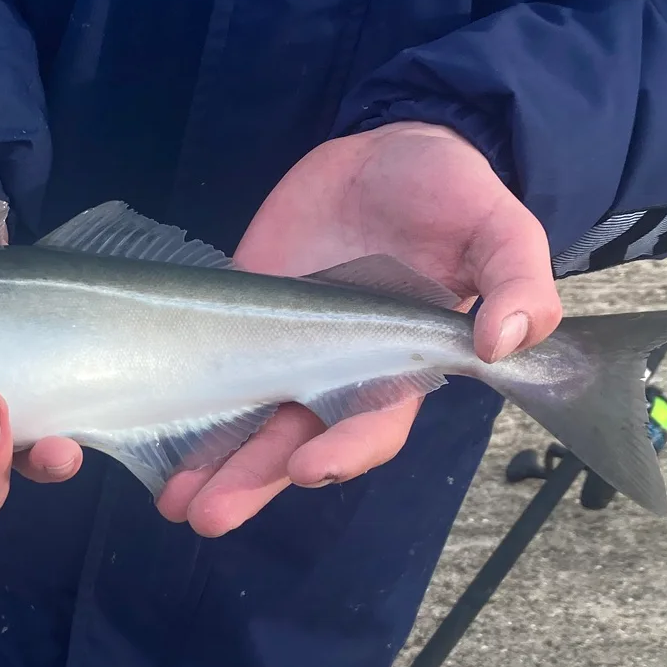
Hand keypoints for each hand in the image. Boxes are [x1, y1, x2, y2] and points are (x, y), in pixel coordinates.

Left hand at [157, 121, 561, 535]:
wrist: (384, 151)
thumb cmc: (451, 193)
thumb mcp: (498, 225)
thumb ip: (516, 278)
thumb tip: (509, 340)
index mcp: (400, 369)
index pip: (372, 428)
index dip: (344, 451)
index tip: (309, 466)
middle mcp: (336, 376)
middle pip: (293, 447)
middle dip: (251, 482)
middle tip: (208, 516)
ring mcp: (283, 355)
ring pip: (245, 428)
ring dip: (211, 469)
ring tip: (175, 504)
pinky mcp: (239, 326)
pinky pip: (208, 377)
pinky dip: (183, 410)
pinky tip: (151, 442)